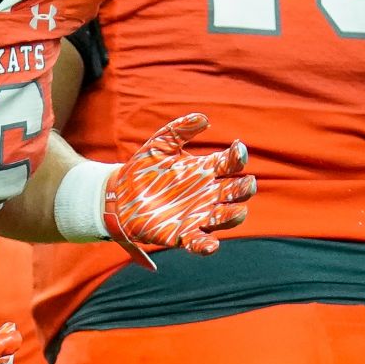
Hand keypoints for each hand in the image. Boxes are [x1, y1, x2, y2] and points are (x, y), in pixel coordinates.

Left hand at [105, 114, 254, 262]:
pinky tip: (211, 245)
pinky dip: (207, 245)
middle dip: (245, 189)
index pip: (231, 164)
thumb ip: (180, 130)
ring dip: (233, 216)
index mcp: (205, 170)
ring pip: (226, 218)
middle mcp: (207, 193)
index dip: (238, 157)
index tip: (237, 149)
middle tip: (246, 184)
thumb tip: (204, 118)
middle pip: (237, 192)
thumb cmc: (143, 168)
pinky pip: (200, 242)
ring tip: (237, 211)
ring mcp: (197, 214)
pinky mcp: (182, 234)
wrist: (118, 194)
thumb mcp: (160, 144)